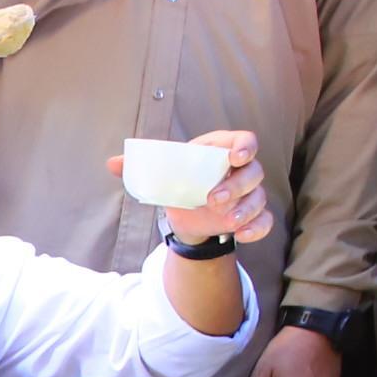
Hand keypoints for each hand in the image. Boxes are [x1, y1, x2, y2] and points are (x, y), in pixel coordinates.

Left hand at [103, 128, 271, 246]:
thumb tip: (112, 164)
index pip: (244, 141)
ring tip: (226, 221)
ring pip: (259, 198)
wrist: (186, 211)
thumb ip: (140, 165)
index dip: (244, 146)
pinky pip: (264, 221)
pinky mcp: (251, 216)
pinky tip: (242, 235)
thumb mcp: (161, 172)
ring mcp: (248, 194)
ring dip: (245, 209)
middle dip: (237, 185)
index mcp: (220, 151)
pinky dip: (257, 229)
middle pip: (253, 172)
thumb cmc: (178, 180)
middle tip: (213, 199)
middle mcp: (240, 170)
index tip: (235, 156)